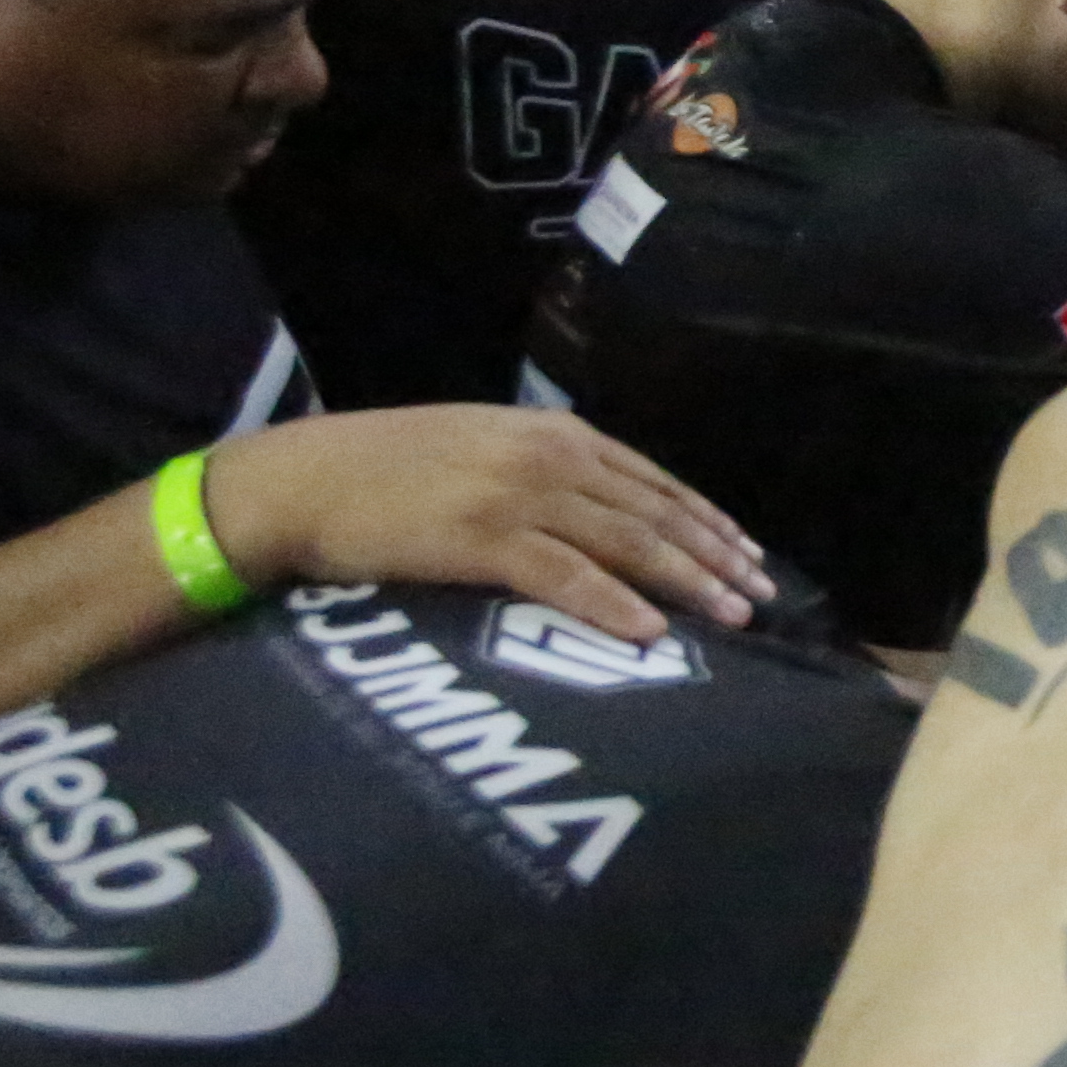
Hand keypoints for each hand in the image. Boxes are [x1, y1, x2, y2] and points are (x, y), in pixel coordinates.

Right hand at [198, 406, 773, 645]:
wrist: (304, 479)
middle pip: (653, 511)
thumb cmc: (384, 471)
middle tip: (763, 595)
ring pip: (625, 541)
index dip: (705, 519)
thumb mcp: (479, 450)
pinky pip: (563, 576)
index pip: (651, 480)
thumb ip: (540, 471)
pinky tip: (651, 632)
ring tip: (733, 617)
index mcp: (550, 434)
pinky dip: (612, 604)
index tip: (747, 553)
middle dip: (714, 554)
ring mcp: (515, 496)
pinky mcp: (479, 538)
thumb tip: (596, 509)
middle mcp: (546, 457)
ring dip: (687, 581)